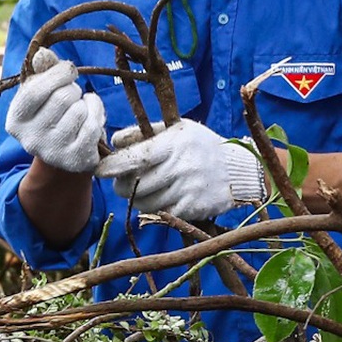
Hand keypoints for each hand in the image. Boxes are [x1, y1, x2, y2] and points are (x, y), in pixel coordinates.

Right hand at [6, 47, 104, 174]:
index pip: (35, 91)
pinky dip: (97, 113)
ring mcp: (53, 152)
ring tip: (80, 107)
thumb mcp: (42, 95)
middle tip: (73, 94)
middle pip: (62, 97)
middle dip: (73, 89)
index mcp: (16, 121)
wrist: (65, 155)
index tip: (69, 69)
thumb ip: (43, 72)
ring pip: (79, 110)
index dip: (57, 74)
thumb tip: (44, 54)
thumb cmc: (53, 116)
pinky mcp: (75, 159)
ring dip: (86, 102)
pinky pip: (93, 125)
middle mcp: (30, 139)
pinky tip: (93, 114)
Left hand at [95, 119, 268, 220]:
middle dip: (122, 186)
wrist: (240, 170)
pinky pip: (162, 213)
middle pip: (135, 185)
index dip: (112, 166)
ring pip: (145, 202)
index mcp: (174, 144)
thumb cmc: (203, 145)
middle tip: (123, 184)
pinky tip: (161, 200)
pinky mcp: (193, 208)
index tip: (100, 170)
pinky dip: (156, 208)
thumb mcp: (178, 129)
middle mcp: (180, 167)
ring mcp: (187, 190)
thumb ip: (145, 132)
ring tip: (142, 192)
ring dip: (138, 200)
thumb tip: (114, 141)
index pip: (135, 158)